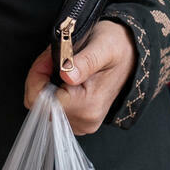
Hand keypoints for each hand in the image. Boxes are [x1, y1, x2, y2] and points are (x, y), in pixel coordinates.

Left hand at [23, 20, 133, 134]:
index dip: (38, 76)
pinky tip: (64, 77)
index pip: (41, 100)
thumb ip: (85, 61)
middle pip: (39, 105)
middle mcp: (85, 121)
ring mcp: (82, 124)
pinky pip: (52, 110)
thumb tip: (67, 76)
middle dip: (40, 78)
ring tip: (61, 65)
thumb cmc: (117, 47)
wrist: (131, 56)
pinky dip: (52, 92)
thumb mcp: (103, 45)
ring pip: (43, 108)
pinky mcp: (79, 122)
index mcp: (88, 105)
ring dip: (45, 84)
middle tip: (54, 57)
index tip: (49, 56)